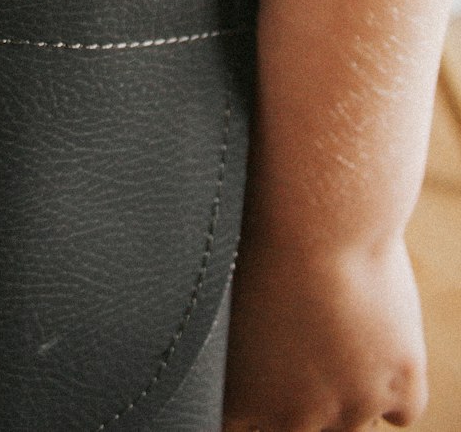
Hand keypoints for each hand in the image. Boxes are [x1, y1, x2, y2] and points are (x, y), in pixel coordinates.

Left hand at [224, 227, 426, 430]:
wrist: (316, 218)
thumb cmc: (256, 241)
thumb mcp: (226, 299)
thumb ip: (236, 344)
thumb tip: (242, 348)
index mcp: (244, 400)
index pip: (245, 430)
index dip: (259, 398)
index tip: (267, 370)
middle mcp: (296, 417)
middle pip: (298, 430)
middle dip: (298, 398)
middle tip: (302, 349)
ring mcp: (353, 406)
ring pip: (350, 425)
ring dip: (344, 390)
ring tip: (333, 334)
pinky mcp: (402, 385)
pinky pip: (401, 412)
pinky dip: (393, 388)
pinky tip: (375, 349)